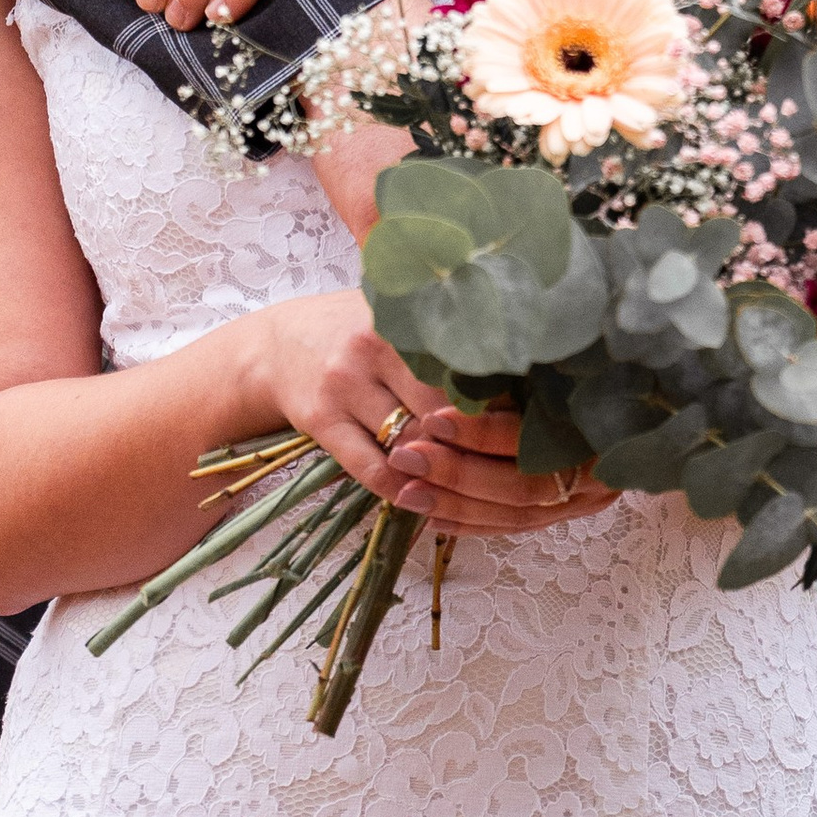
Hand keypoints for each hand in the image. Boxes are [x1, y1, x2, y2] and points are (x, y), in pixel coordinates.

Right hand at [247, 290, 615, 539]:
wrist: (274, 347)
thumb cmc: (357, 333)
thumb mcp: (399, 317)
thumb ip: (452, 335)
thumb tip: (536, 361)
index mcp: (404, 316)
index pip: (466, 363)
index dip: (504, 399)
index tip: (543, 422)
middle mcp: (372, 346)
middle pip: (444, 407)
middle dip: (481, 442)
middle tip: (520, 465)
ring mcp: (344, 385)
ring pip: (412, 442)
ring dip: (446, 471)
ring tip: (481, 487)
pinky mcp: (322, 422)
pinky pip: (372, 468)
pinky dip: (404, 491)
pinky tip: (427, 500)